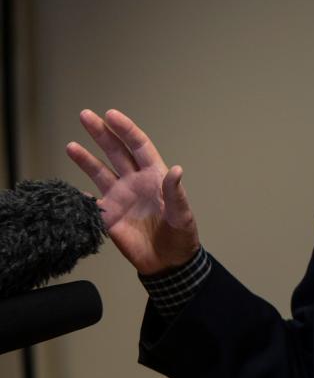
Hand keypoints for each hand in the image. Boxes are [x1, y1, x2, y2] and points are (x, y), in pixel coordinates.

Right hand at [66, 109, 199, 275]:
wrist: (168, 262)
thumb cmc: (181, 236)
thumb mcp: (182, 214)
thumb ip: (175, 193)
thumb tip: (176, 169)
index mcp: (154, 176)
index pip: (139, 146)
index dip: (126, 129)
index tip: (111, 115)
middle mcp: (135, 181)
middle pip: (116, 151)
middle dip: (101, 133)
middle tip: (85, 115)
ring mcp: (120, 197)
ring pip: (99, 172)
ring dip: (85, 158)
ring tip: (71, 145)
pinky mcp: (108, 216)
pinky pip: (90, 202)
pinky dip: (78, 196)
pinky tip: (66, 189)